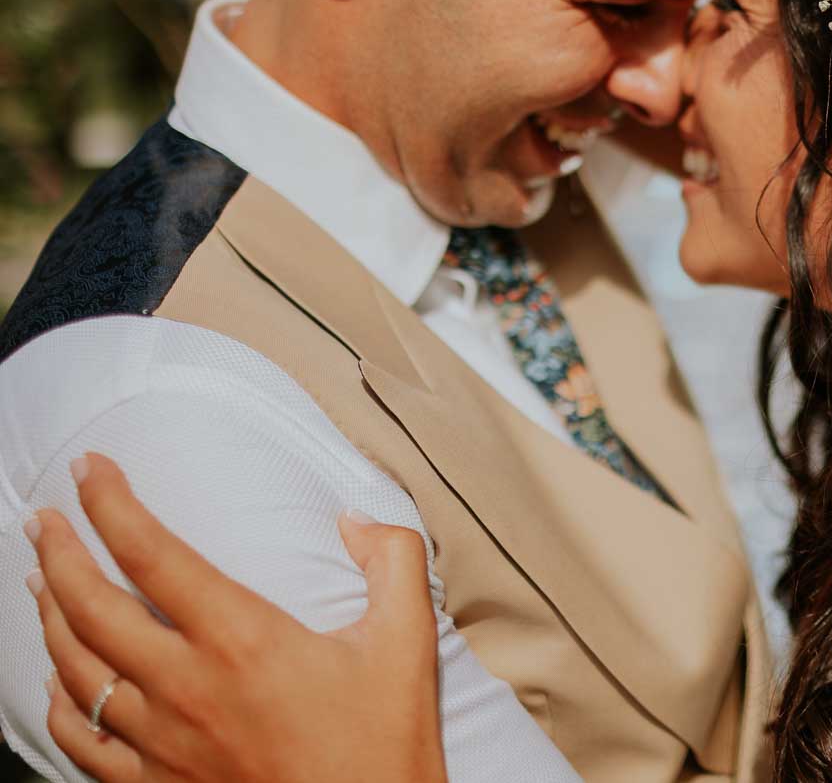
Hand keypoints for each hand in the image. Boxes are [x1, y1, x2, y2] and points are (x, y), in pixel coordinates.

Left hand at [24, 453, 447, 782]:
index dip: (110, 505)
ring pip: (76, 670)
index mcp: (244, 641)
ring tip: (41, 580)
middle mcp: (188, 688)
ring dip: (50, 617)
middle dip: (59, 552)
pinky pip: (82, 742)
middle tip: (42, 518)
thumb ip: (393, 561)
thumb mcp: (408, 643)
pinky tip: (54, 682)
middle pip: (93, 608)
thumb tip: (353, 518)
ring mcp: (163, 744)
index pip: (153, 555)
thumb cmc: (385, 746)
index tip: (90, 468)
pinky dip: (57, 704)